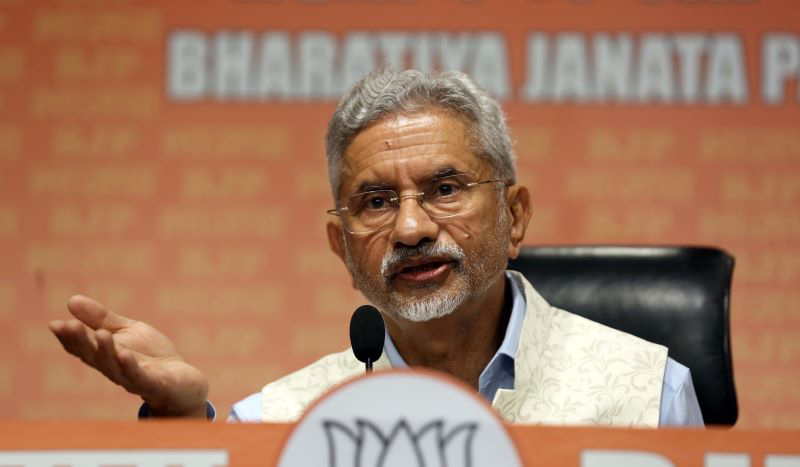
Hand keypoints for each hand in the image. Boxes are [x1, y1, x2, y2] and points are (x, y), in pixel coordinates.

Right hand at [49, 295, 208, 417]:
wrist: (184, 384)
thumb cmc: (152, 357)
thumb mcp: (128, 332)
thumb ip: (102, 319)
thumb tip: (71, 300)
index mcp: (107, 357)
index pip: (83, 348)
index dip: (69, 338)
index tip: (55, 324)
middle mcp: (116, 370)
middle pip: (95, 358)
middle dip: (81, 343)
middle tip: (69, 326)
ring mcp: (136, 379)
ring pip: (116, 368)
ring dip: (106, 352)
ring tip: (99, 334)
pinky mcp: (157, 385)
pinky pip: (142, 377)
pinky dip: (132, 367)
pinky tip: (125, 355)